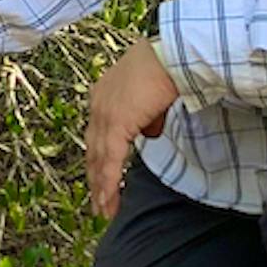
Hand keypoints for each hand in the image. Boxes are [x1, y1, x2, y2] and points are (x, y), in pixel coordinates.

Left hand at [85, 38, 176, 219]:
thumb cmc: (169, 67)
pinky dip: (108, 184)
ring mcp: (105, 114)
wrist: (173, 55)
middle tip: (98, 203)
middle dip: (95, 179)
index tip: (100, 177)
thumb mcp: (153, 94)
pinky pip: (109, 162)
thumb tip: (149, 132)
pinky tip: (108, 201)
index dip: (98, 158)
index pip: (97, 134)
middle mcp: (98, 104)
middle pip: (93, 150)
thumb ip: (147, 116)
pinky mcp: (116, 124)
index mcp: (104, 94)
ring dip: (101, 188)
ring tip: (104, 211)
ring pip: (98, 160)